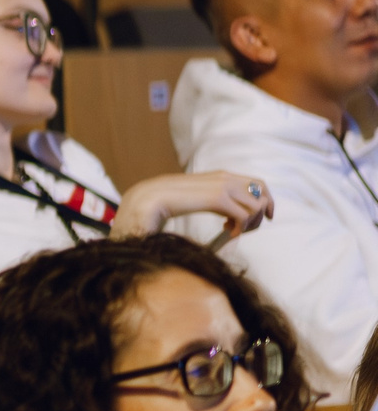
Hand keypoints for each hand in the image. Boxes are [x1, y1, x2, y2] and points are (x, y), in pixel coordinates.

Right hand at [116, 171, 270, 240]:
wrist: (145, 199)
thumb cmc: (166, 204)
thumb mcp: (194, 199)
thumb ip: (211, 201)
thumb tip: (229, 216)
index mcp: (219, 176)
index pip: (257, 183)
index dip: (266, 201)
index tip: (262, 218)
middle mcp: (224, 177)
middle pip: (263, 191)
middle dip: (260, 213)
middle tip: (244, 228)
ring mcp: (222, 186)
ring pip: (257, 205)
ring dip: (250, 223)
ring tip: (230, 230)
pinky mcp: (217, 197)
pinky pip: (244, 215)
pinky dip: (240, 228)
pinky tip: (227, 233)